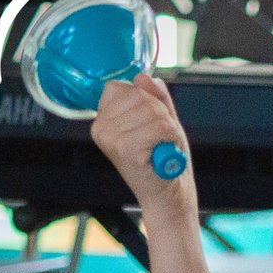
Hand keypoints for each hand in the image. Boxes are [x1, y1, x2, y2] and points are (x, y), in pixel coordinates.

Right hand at [90, 73, 196, 220]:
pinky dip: (170, 139)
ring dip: (167, 130)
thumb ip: (155, 97)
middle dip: (160, 115)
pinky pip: (159, 127)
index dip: (146, 101)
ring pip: (152, 111)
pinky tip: (163, 154)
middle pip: (139, 96)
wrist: (168, 197)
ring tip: (161, 148)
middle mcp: (101, 128)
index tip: (149, 124)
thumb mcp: (161, 122)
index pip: (122, 87)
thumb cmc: (163, 162)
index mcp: (103, 120)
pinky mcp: (126, 150)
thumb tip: (143, 76)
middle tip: (159, 140)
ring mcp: (111, 139)